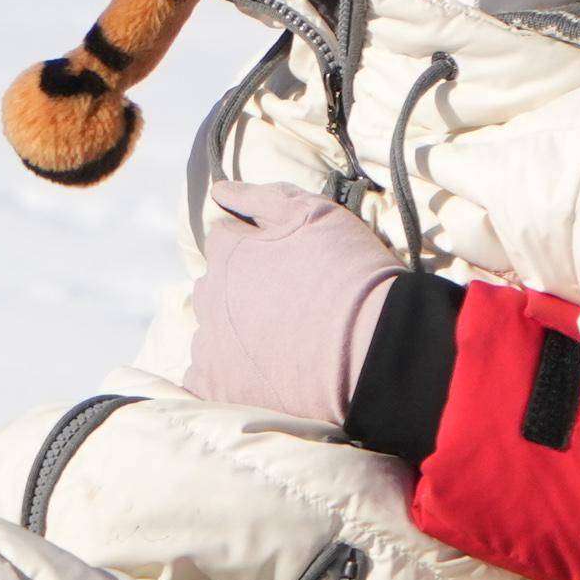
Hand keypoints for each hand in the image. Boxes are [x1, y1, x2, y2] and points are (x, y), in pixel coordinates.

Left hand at [177, 185, 407, 428]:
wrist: (374, 349)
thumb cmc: (350, 275)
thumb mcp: (315, 213)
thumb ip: (262, 197)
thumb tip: (220, 190)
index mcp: (227, 252)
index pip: (225, 240)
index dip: (257, 250)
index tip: (288, 267)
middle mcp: (208, 296)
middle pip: (215, 288)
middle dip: (242, 293)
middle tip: (289, 308)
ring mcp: (210, 346)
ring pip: (211, 333)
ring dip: (235, 334)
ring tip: (281, 346)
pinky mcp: (217, 389)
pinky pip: (204, 378)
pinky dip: (226, 376)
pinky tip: (260, 376)